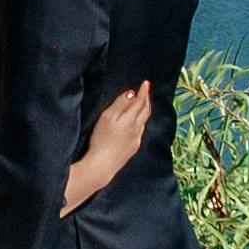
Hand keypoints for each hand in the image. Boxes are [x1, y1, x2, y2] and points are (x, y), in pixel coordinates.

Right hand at [60, 81, 152, 216]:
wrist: (102, 165)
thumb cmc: (101, 140)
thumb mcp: (107, 118)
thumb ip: (119, 104)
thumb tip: (131, 94)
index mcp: (130, 120)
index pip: (140, 102)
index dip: (144, 91)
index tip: (146, 83)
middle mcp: (137, 129)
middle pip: (146, 111)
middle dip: (147, 99)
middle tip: (146, 90)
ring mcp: (136, 140)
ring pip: (144, 121)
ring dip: (145, 110)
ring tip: (144, 104)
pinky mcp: (133, 148)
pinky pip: (141, 131)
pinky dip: (141, 122)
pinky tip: (138, 123)